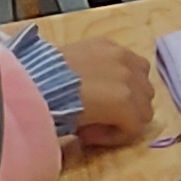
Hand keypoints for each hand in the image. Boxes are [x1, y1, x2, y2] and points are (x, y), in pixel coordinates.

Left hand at [63, 37, 159, 151]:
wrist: (33, 78)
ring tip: (108, 94)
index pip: (139, 126)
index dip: (118, 135)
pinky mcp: (109, 44)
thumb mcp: (80, 130)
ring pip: (143, 77)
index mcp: (125, 103)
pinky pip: (129, 58)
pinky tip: (101, 74)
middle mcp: (131, 78)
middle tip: (103, 118)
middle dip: (128, 113)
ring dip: (132, 89)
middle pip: (146, 102)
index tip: (94, 136)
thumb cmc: (55, 108)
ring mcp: (122, 57)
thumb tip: (96, 131)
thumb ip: (100, 133)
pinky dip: (122, 69)